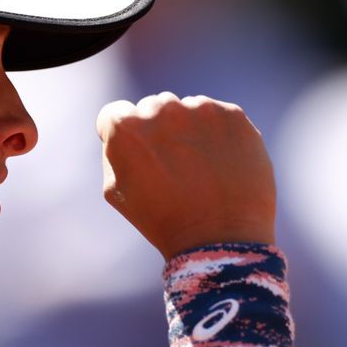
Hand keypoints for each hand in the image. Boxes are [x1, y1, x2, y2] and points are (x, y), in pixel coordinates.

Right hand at [96, 92, 275, 259]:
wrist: (220, 238)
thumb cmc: (163, 219)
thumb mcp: (116, 191)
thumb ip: (113, 150)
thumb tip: (122, 131)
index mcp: (125, 126)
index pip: (116, 113)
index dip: (125, 136)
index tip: (140, 156)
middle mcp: (161, 108)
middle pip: (153, 108)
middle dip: (160, 131)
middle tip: (174, 167)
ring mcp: (200, 108)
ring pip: (188, 110)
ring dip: (190, 130)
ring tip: (201, 169)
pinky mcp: (232, 114)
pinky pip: (219, 117)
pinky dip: (219, 135)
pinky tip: (222, 164)